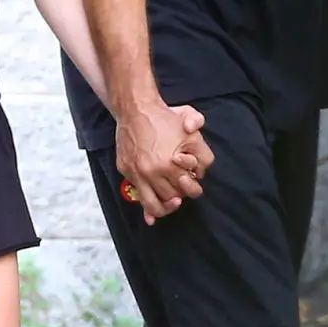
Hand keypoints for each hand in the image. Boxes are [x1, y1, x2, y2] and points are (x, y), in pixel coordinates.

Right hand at [117, 101, 209, 222]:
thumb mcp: (192, 129)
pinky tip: (150, 218)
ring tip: (170, 203)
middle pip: (172, 198)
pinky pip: (136, 196)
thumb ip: (202, 149)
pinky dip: (145, 209)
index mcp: (169, 164)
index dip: (193, 188)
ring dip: (164, 207)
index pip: (188, 189)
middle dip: (179, 196)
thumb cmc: (165, 117)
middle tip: (181, 192)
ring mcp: (136, 173)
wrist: (135, 109)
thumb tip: (199, 170)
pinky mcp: (126, 170)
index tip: (192, 183)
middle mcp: (151, 172)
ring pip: (153, 205)